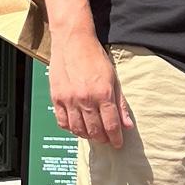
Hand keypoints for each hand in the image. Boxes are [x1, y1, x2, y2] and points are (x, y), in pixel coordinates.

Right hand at [49, 33, 133, 147]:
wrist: (73, 40)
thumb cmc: (94, 56)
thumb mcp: (113, 78)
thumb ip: (120, 103)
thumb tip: (127, 125)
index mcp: (103, 93)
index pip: (111, 125)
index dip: (115, 138)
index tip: (118, 144)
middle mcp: (86, 99)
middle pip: (95, 130)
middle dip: (103, 138)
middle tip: (106, 138)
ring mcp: (69, 99)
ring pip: (78, 129)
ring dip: (87, 135)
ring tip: (93, 132)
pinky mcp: (56, 97)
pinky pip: (62, 122)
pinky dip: (70, 128)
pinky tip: (77, 125)